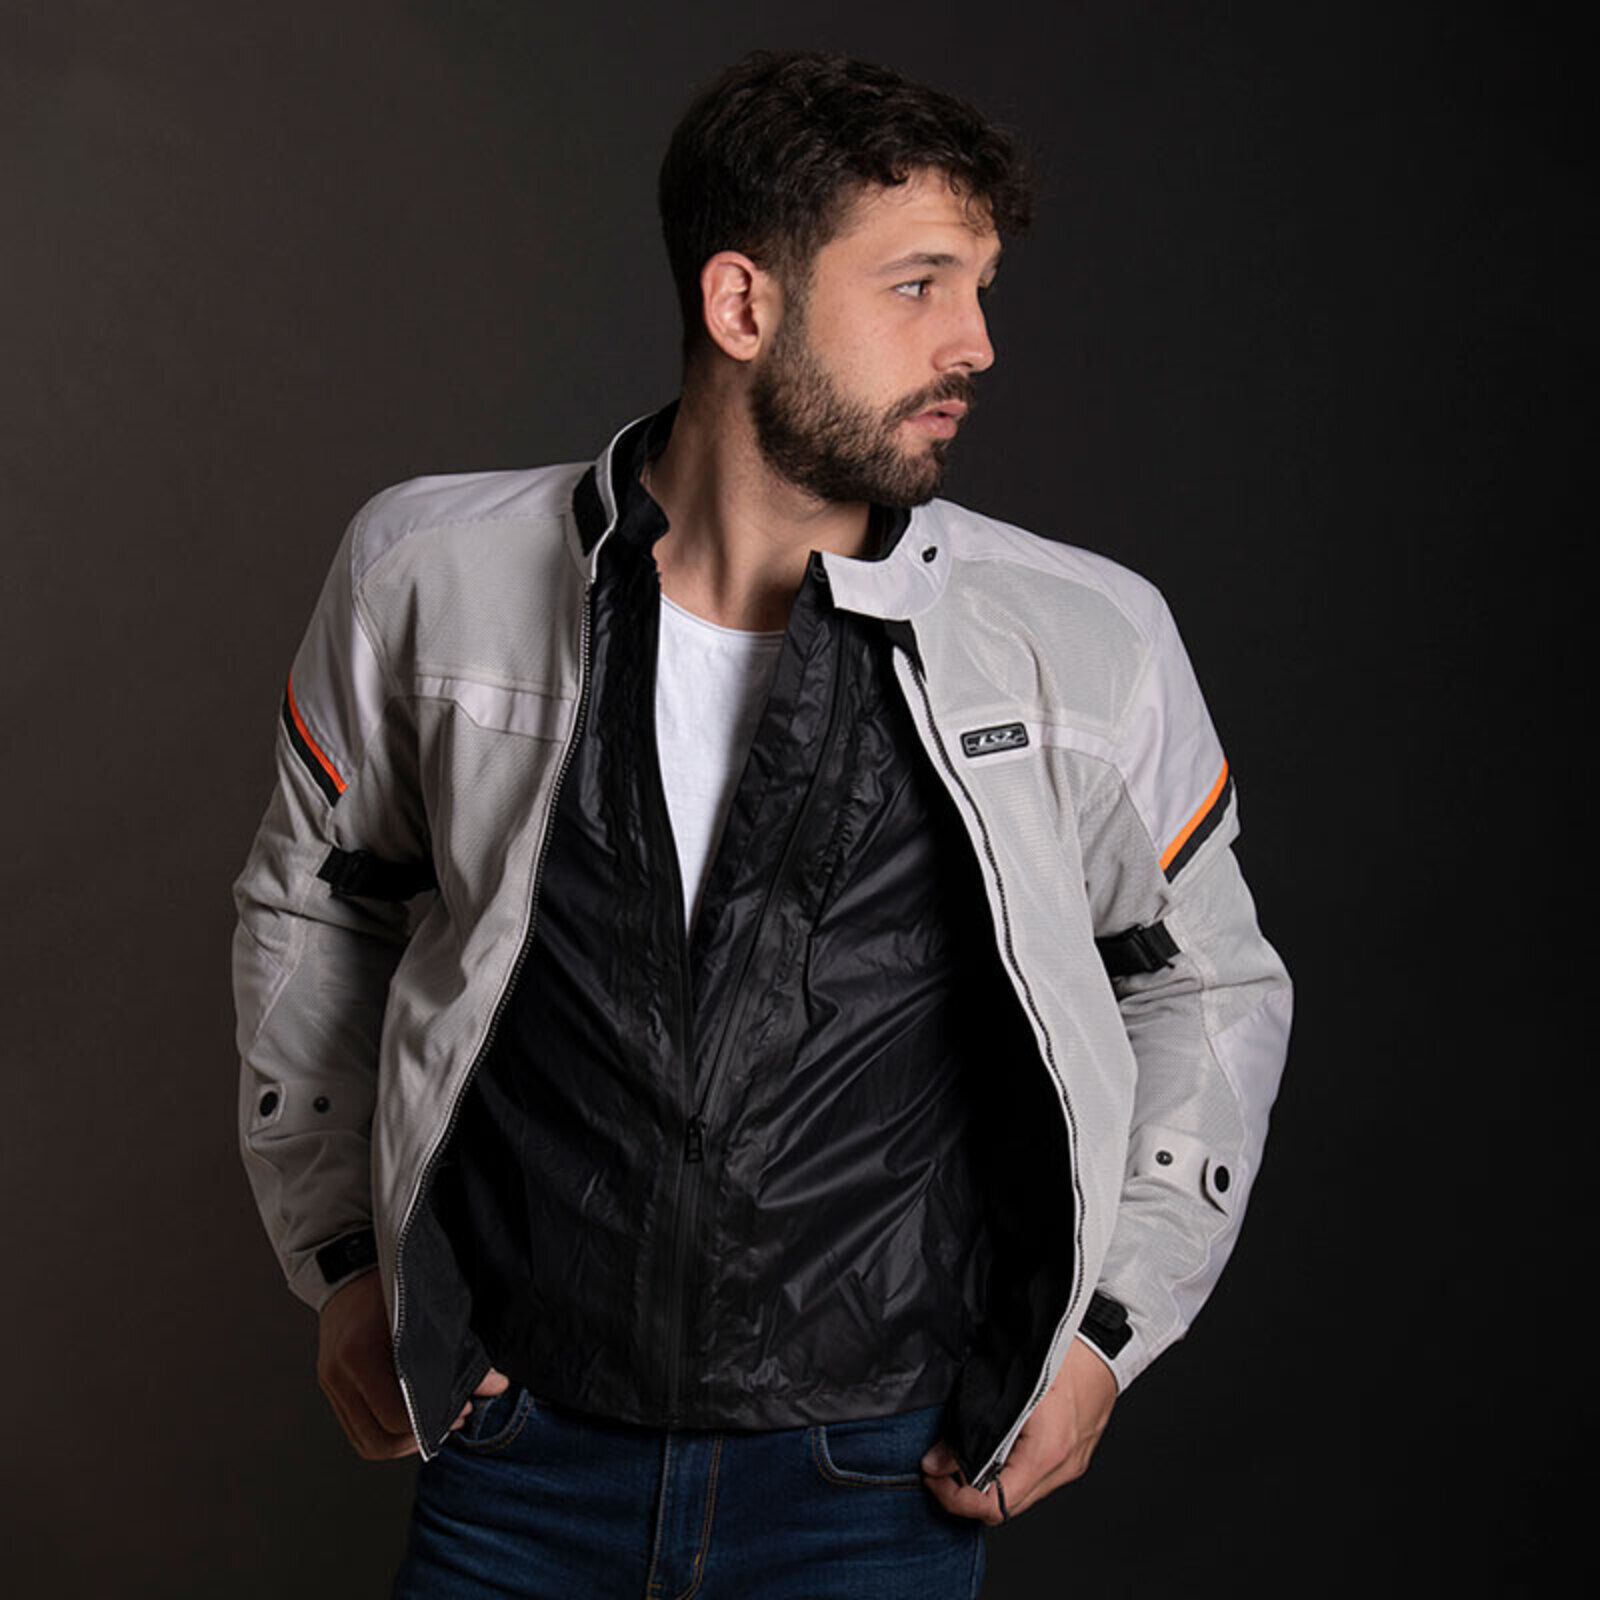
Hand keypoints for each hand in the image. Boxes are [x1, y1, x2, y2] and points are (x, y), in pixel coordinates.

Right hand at [316, 1268, 511, 1457]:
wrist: (347, 1263)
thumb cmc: (391, 1282)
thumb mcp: (430, 1310)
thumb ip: (461, 1349)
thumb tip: (497, 1385)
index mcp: (360, 1354)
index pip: (396, 1417)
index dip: (432, 1423)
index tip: (460, 1411)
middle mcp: (340, 1375)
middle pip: (380, 1440)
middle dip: (419, 1440)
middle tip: (451, 1422)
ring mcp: (331, 1384)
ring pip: (367, 1442)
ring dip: (402, 1443)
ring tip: (433, 1424)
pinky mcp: (331, 1387)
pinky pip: (357, 1430)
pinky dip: (384, 1434)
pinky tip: (410, 1420)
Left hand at [920, 1336, 1117, 1523]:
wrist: (1099, 1338)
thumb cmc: (1054, 1352)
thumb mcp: (1000, 1385)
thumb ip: (967, 1428)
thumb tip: (936, 1461)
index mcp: (1046, 1452)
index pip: (995, 1505)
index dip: (956, 1499)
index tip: (935, 1478)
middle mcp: (1064, 1467)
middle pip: (1008, 1507)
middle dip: (968, 1493)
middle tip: (942, 1467)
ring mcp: (1073, 1464)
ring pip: (1023, 1494)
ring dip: (991, 1482)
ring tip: (967, 1453)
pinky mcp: (1077, 1454)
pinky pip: (1039, 1478)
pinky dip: (1012, 1471)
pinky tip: (997, 1445)